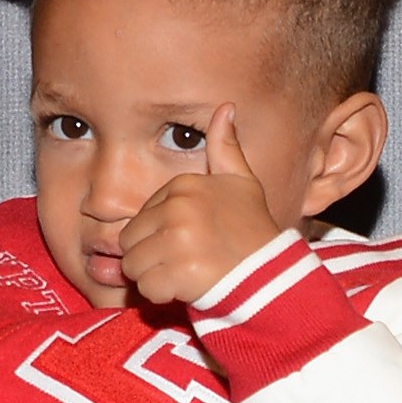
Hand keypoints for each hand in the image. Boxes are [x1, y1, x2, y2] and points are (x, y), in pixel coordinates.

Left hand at [120, 105, 281, 307]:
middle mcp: (179, 208)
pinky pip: (146, 288)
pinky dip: (162, 295)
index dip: (158, 236)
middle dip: (151, 258)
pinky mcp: (179, 272)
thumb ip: (226, 148)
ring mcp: (178, 240)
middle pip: (130, 242)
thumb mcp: (243, 182)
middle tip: (183, 263)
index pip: (141, 216)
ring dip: (155, 278)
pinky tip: (187, 288)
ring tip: (185, 275)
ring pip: (134, 266)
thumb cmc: (254, 231)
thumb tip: (227, 107)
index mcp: (185, 185)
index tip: (188, 243)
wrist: (272, 275)